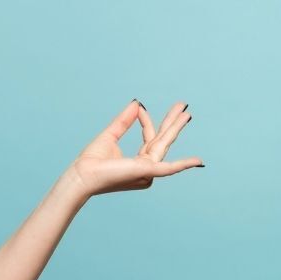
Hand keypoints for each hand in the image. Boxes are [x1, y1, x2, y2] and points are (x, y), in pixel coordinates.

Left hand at [68, 100, 202, 198]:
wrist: (82, 175)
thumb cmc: (92, 161)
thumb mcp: (110, 135)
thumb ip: (124, 120)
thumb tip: (137, 103)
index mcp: (138, 161)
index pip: (149, 137)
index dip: (146, 121)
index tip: (141, 107)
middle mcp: (146, 167)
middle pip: (162, 140)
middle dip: (172, 122)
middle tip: (183, 106)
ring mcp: (148, 170)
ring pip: (164, 145)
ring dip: (175, 128)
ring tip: (186, 113)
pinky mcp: (146, 172)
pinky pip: (169, 168)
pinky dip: (184, 164)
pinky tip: (198, 161)